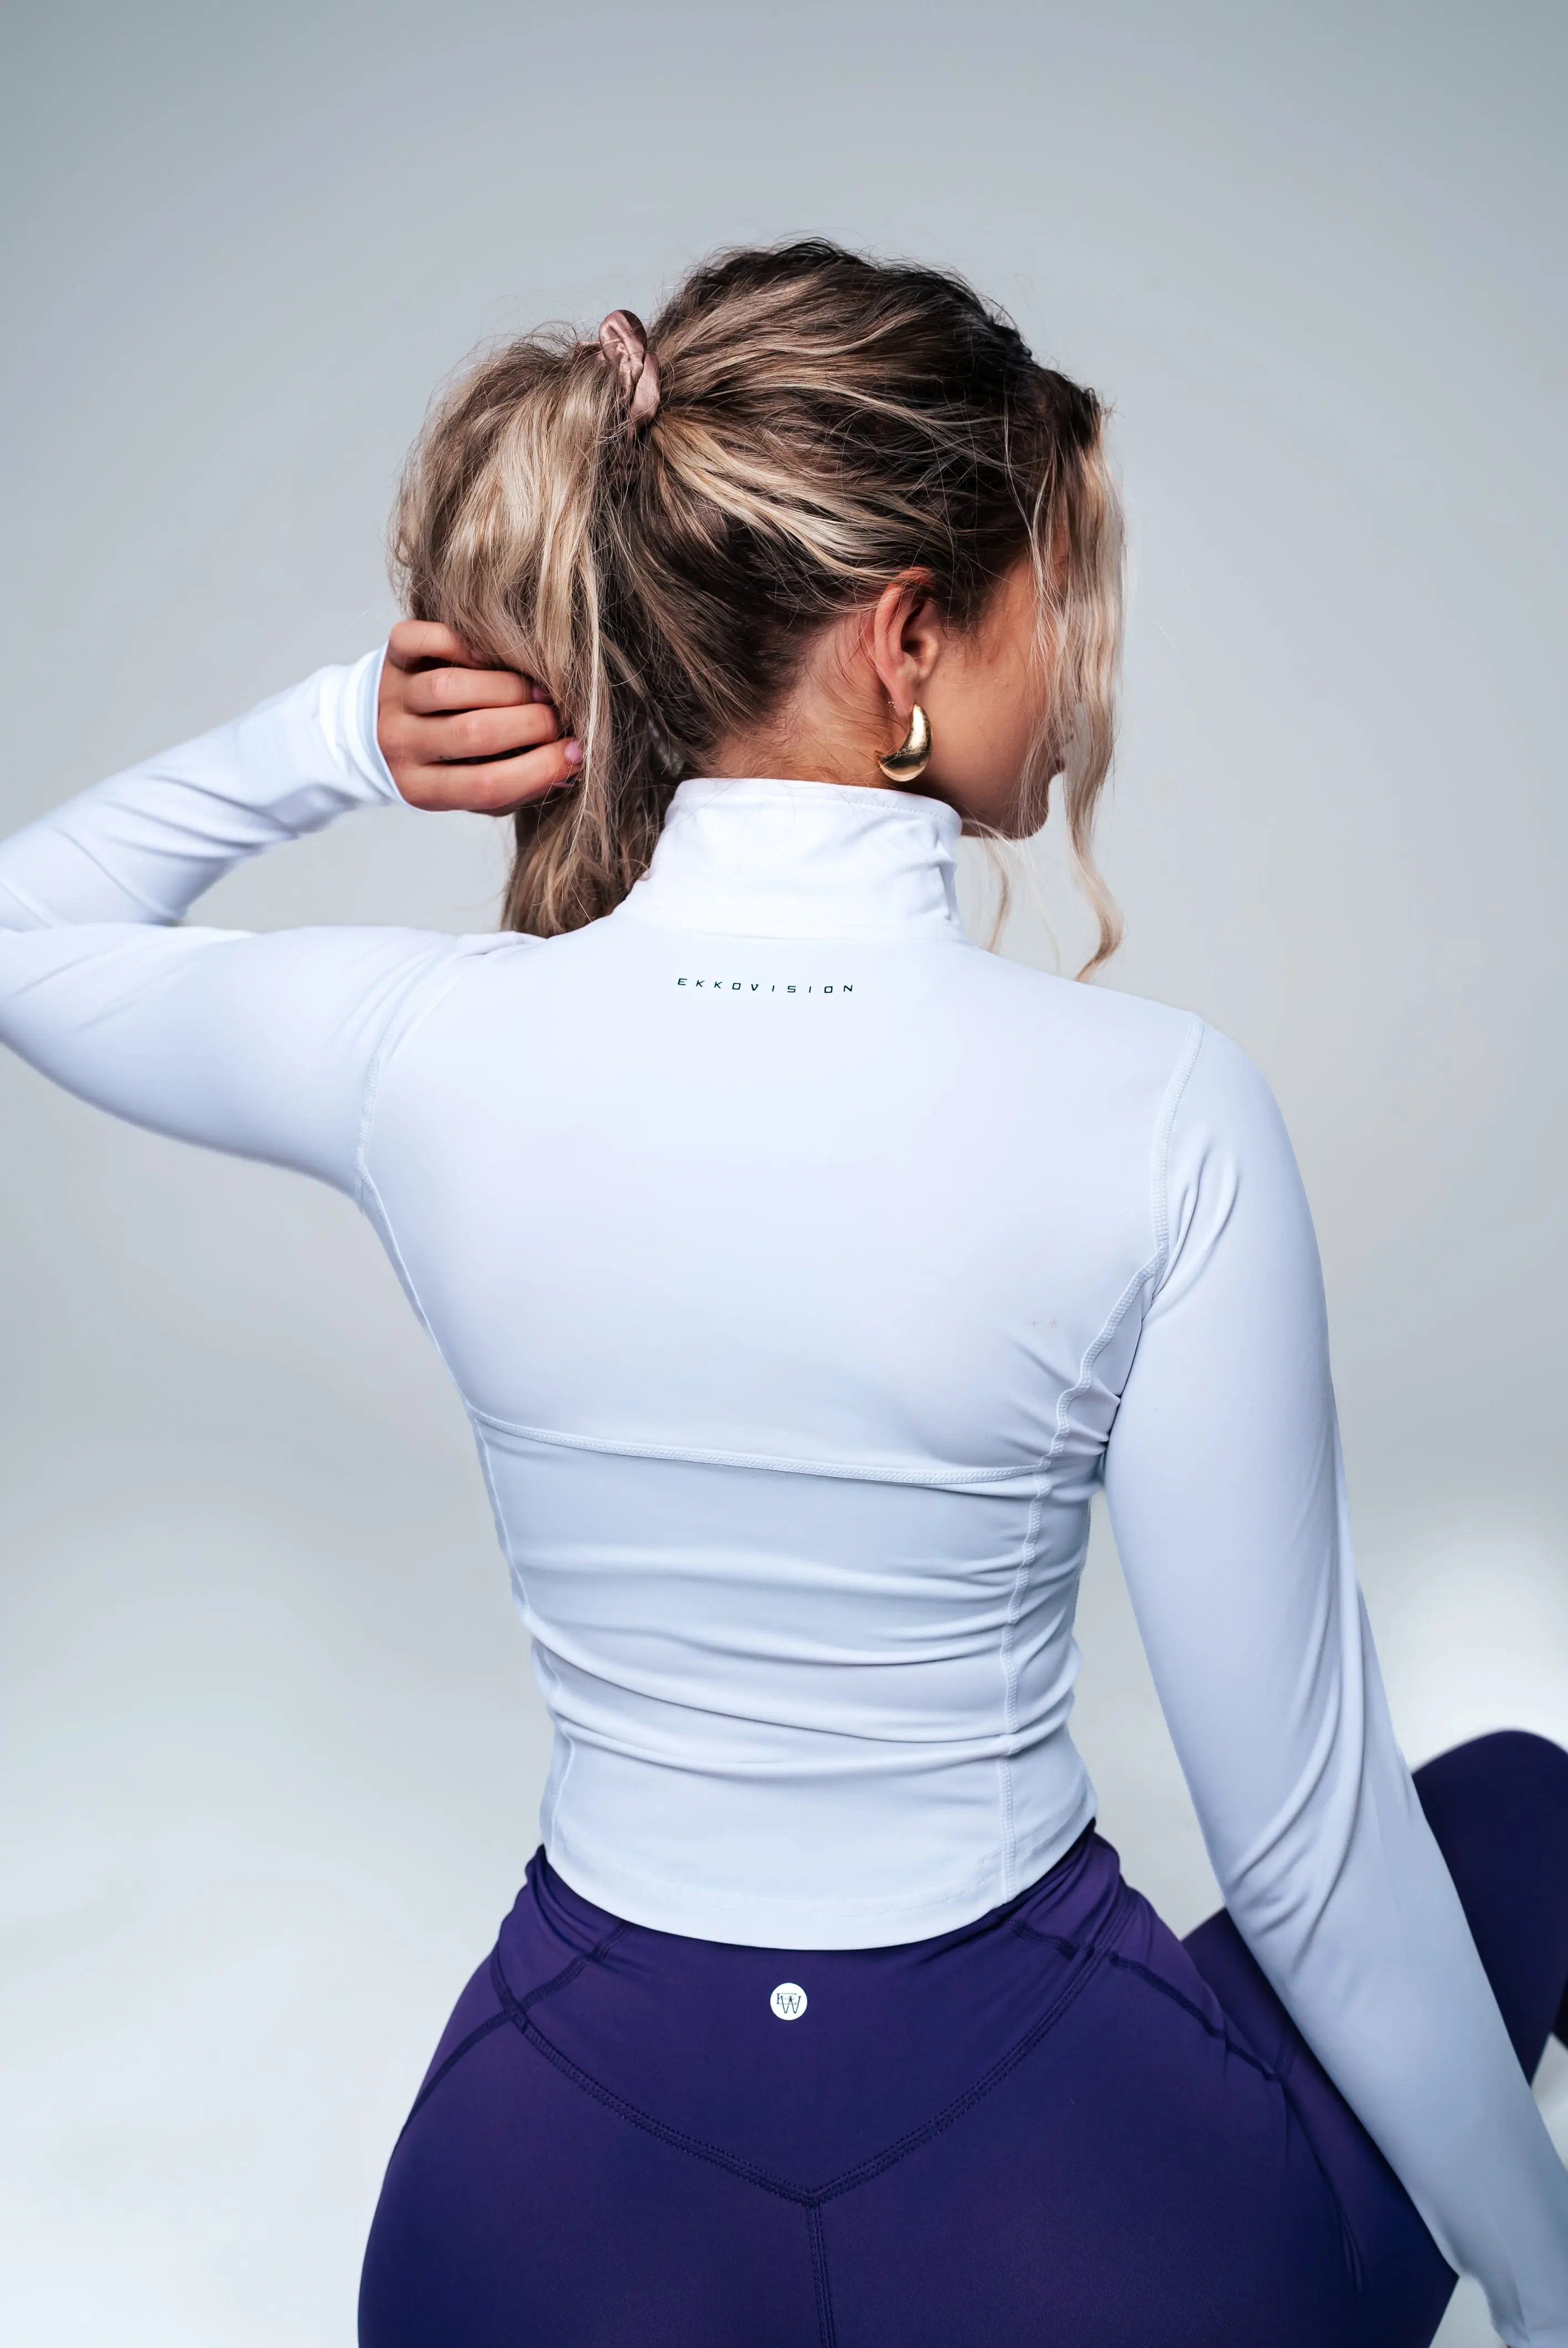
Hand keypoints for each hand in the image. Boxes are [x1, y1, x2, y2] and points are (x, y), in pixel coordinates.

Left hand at [377, 620, 582, 810]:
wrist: (374, 730)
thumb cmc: (442, 763)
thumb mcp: (470, 792)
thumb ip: (516, 789)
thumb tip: (569, 767)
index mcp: (422, 789)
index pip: (487, 786)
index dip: (541, 768)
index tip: (576, 752)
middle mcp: (400, 746)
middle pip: (474, 733)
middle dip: (532, 723)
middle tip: (557, 717)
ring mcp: (393, 697)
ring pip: (450, 688)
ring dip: (505, 686)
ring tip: (534, 690)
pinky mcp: (391, 656)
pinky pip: (420, 640)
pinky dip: (457, 642)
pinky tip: (486, 656)